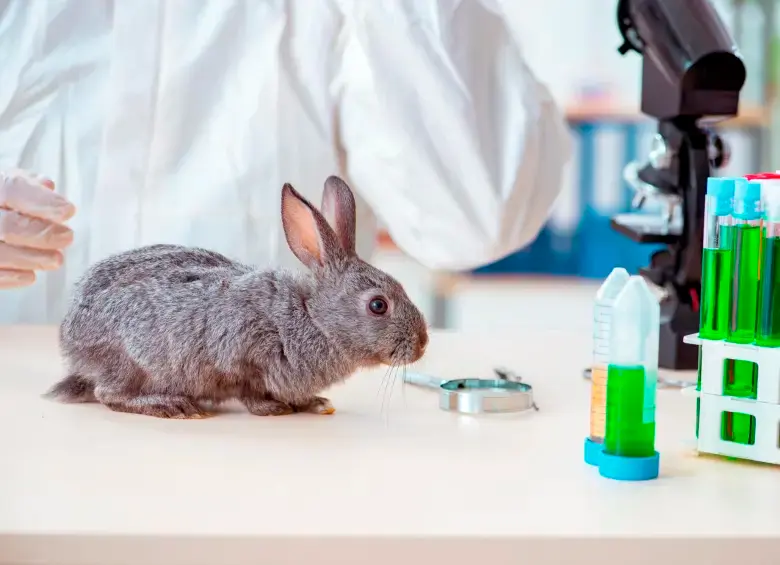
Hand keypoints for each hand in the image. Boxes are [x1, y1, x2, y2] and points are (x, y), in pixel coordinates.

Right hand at [0, 169, 74, 288]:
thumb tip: (46, 185)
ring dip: (32, 258)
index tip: (68, 211)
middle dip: (42, 233)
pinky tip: (30, 276)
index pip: (12, 189)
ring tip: (56, 259)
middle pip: (8, 225)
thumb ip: (29, 185)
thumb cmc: (1, 203)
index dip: (42, 201)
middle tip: (67, 237)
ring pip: (0, 253)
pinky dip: (11, 277)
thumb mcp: (8, 183)